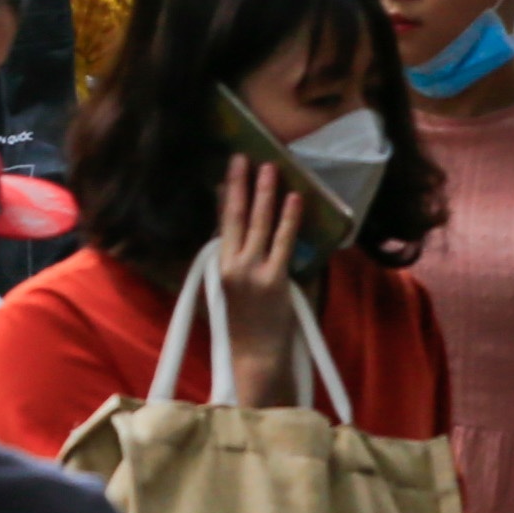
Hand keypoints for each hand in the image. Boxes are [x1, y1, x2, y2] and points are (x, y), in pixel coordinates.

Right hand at [206, 157, 303, 406]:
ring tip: (269, 168)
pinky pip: (283, 242)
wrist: (255, 355)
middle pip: (236, 216)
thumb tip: (237, 237)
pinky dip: (289, 219)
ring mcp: (253, 271)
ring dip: (264, 193)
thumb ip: (230, 264)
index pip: (221, 223)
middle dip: (240, 184)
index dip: (225, 196)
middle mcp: (232, 264)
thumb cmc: (243, 327)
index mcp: (219, 266)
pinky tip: (294, 199)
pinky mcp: (274, 280)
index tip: (227, 172)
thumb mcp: (227, 292)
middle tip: (243, 157)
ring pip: (259, 224)